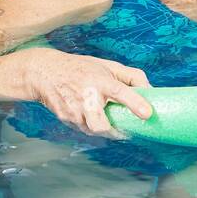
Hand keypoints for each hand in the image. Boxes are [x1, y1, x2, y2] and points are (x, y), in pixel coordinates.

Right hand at [12, 48, 152, 137]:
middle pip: (101, 125)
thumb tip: (151, 91)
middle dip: (115, 132)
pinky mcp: (66, 118)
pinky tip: (96, 119)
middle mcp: (86, 97)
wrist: (45, 73)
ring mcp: (74, 110)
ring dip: (106, 131)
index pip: (120, 92)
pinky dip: (94, 127)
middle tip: (127, 131)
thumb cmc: (82, 68)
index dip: (135, 103)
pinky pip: (85, 129)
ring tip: (113, 125)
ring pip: (94, 131)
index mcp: (99, 80)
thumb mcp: (109, 65)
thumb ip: (132, 77)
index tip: (148, 114)